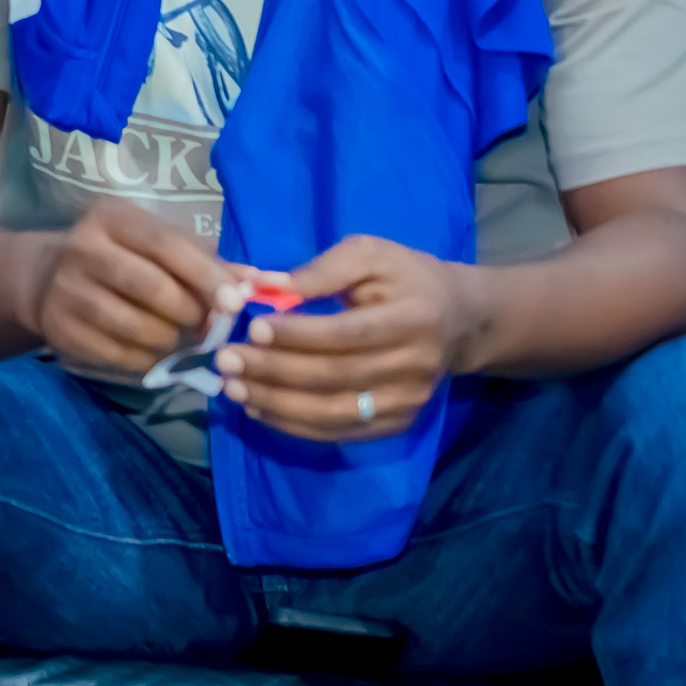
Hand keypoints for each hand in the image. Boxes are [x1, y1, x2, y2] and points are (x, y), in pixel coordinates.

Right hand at [17, 198, 247, 381]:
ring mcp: (66, 289)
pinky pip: (117, 354)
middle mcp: (82, 247)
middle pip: (152, 288)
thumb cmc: (122, 257)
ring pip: (136, 326)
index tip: (234, 304)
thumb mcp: (158, 245)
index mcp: (112, 218)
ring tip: (182, 341)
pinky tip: (155, 353)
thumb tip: (260, 283)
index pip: (166, 245)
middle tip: (208, 329)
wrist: (47, 279)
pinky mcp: (59, 327)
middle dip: (190, 314)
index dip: (204, 276)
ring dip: (171, 341)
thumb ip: (207, 261)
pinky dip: (147, 360)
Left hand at [216, 234, 472, 440]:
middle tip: (227, 361)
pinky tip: (259, 410)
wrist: (458, 320)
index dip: (299, 335)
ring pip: (335, 412)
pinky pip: (342, 431)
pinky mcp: (398, 422)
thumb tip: (265, 285)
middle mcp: (415, 367)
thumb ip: (321, 269)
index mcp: (412, 319)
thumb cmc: (406, 278)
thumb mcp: (370, 254)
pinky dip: (297, 426)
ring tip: (234, 389)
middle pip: (336, 376)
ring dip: (278, 404)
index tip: (254, 327)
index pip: (348, 334)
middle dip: (275, 371)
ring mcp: (409, 401)